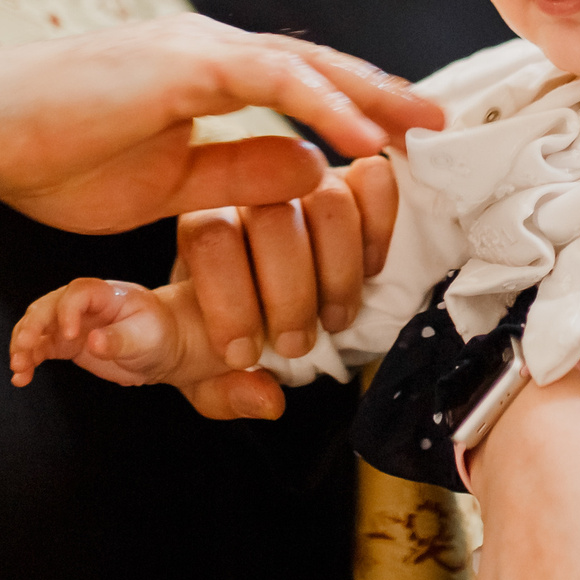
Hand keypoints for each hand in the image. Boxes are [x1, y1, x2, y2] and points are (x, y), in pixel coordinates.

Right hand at [0, 12, 441, 232]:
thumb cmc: (50, 157)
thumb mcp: (167, 185)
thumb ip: (237, 174)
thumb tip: (312, 173)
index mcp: (201, 75)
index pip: (295, 85)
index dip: (351, 109)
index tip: (402, 140)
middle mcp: (207, 49)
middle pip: (316, 67)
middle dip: (382, 95)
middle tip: (440, 124)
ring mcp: (195, 48)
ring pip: (305, 65)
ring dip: (370, 98)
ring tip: (423, 128)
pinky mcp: (182, 62)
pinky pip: (271, 80)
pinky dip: (324, 107)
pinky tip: (363, 141)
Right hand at [9, 276, 225, 391]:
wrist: (162, 348)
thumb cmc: (158, 334)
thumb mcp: (148, 337)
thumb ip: (121, 339)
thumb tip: (93, 342)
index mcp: (107, 294)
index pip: (78, 292)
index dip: (68, 311)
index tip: (70, 336)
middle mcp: (83, 304)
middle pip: (48, 306)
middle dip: (32, 325)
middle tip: (25, 348)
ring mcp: (71, 323)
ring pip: (36, 326)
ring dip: (22, 344)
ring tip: (18, 368)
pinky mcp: (65, 344)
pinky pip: (39, 348)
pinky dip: (27, 360)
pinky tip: (21, 378)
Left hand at [165, 155, 401, 423]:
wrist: (261, 301)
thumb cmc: (225, 331)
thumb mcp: (203, 368)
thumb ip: (215, 387)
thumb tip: (264, 398)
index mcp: (199, 228)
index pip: (210, 239)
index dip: (231, 301)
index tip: (244, 355)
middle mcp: (250, 192)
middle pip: (273, 216)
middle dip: (292, 294)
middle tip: (296, 346)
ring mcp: (305, 182)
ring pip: (328, 200)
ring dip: (340, 271)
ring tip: (337, 321)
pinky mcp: (354, 180)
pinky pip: (375, 181)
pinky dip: (380, 227)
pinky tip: (371, 270)